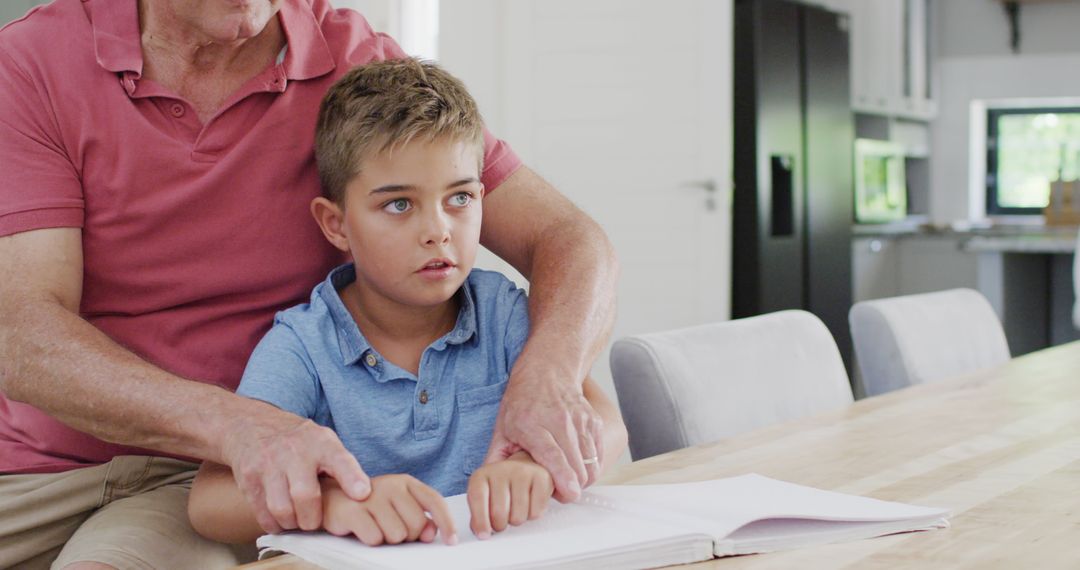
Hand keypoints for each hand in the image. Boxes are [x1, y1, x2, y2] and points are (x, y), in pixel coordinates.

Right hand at [220, 400, 371, 534]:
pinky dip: (274, 524)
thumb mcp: (324, 441)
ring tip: (297, 520)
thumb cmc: (299, 441)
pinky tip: (280, 519)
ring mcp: (268, 464)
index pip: (339, 460)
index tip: (362, 494)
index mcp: (320, 442)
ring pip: (282, 509)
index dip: (352, 478)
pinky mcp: (249, 479)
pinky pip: (262, 514)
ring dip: (292, 523)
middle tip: (314, 522)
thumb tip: (363, 496)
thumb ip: (342, 466)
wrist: (252, 425)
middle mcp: (295, 452)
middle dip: (313, 519)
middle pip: (305, 495)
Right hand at [322, 475, 457, 545]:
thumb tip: (433, 532)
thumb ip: (417, 516)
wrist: (329, 498)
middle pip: (417, 525)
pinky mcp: (352, 510)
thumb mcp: (396, 506)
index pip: (434, 501)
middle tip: (391, 528)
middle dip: (408, 536)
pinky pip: (375, 538)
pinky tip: (362, 529)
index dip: (446, 522)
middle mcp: (390, 485)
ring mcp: (371, 496)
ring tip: (375, 526)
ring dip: (387, 539)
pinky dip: (370, 540)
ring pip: (397, 535)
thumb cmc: (368, 505)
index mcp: (405, 482)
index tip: (452, 541)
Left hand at [468, 451, 554, 538]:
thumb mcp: (485, 494)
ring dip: (517, 520)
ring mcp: (523, 472)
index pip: (477, 499)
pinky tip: (529, 504)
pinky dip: (532, 514)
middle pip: (499, 513)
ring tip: (516, 509)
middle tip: (502, 520)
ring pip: (518, 516)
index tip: (484, 535)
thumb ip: (478, 513)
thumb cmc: (504, 484)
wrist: (527, 463)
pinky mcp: (542, 477)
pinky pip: (536, 512)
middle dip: (500, 525)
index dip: (480, 521)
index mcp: (483, 474)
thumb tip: (481, 532)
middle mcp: (502, 469)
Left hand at [484, 361, 602, 502]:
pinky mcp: (593, 421)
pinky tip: (577, 467)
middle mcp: (560, 422)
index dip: (563, 478)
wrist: (547, 372)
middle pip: (576, 465)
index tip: (568, 494)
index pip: (554, 455)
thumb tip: (489, 486)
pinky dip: (591, 467)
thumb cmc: (522, 402)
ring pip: (591, 462)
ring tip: (567, 479)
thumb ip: (496, 459)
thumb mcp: (502, 429)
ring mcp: (580, 421)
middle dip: (572, 488)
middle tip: (558, 491)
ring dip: (582, 479)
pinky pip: (598, 454)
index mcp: (533, 425)